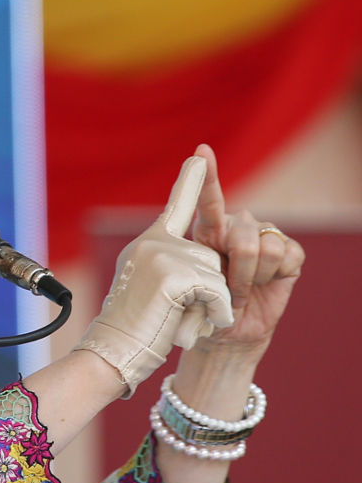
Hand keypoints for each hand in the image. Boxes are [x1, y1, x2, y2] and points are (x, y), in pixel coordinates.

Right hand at [74, 156, 233, 395]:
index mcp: (148, 242)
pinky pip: (216, 291)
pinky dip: (214, 312)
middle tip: (175, 314)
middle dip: (207, 291)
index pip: (177, 206)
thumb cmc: (133, 329)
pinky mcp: (173, 275)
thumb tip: (204, 257)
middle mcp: (152, 242)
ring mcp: (161, 255)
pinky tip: (194, 325)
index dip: (192, 181)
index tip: (201, 155)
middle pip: (210, 257)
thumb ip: (172, 264)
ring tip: (179, 321)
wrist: (112, 350)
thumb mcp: (152, 287)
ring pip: (215, 274)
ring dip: (209, 305)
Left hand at [190, 144, 305, 357]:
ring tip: (243, 288)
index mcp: (208, 230)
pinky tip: (267, 283)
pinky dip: (275, 276)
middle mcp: (238, 226)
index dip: (207, 176)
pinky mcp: (291, 252)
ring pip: (266, 246)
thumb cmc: (203, 306)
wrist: (229, 331)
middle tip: (228, 288)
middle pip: (243, 234)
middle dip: (236, 269)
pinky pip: (288, 255)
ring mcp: (266, 236)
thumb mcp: (191, 286)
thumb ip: (200, 264)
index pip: (207, 200)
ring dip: (254, 277)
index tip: (201, 151)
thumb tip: (221, 247)